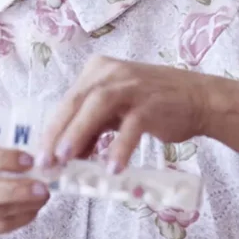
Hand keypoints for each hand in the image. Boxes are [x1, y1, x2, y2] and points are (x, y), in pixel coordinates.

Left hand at [38, 55, 211, 172]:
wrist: (199, 98)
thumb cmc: (153, 105)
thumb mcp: (117, 111)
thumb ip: (92, 127)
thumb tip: (66, 155)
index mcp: (98, 70)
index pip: (68, 101)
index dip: (52, 129)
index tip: (40, 156)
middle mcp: (111, 72)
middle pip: (76, 101)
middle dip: (58, 133)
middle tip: (47, 161)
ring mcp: (132, 85)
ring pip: (97, 105)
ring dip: (79, 132)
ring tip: (67, 159)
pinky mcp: (152, 102)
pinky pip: (131, 125)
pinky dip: (119, 146)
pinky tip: (112, 168)